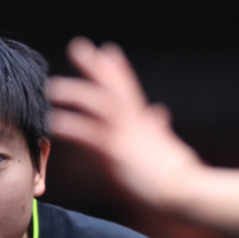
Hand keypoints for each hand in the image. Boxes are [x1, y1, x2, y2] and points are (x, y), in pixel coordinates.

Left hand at [48, 38, 202, 207]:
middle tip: (78, 45)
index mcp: (145, 125)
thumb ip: (159, 129)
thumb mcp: (169, 146)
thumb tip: (160, 112)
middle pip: (114, 88)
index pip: (130, 91)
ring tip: (53, 87)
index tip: (107, 49)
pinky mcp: (118, 155)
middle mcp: (136, 125)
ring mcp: (126, 137)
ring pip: (100, 106)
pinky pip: (91, 137)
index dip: (118, 70)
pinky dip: (73, 128)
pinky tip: (55, 123)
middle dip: (96, 66)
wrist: (186, 192)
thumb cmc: (181, 177)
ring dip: (77, 93)